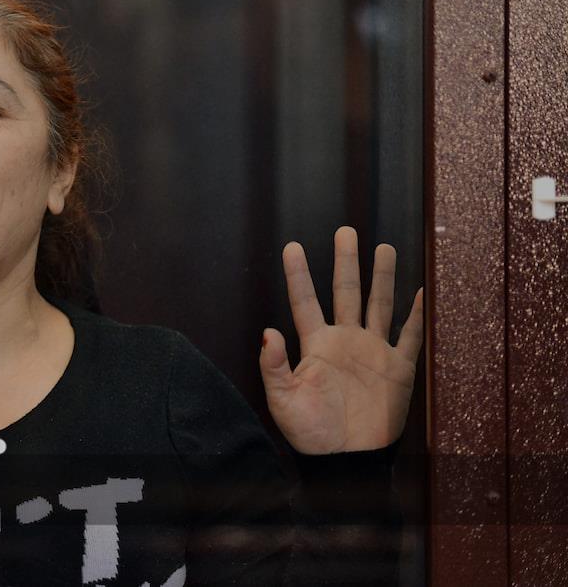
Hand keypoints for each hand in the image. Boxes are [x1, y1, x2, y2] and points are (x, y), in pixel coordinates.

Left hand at [258, 226, 422, 454]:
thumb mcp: (282, 399)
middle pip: (346, 293)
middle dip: (346, 262)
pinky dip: (418, 314)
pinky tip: (423, 290)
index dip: (299, 275)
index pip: (305, 301)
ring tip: (383, 247)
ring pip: (379, 305)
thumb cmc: (309, 430)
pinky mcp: (398, 369)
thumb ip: (273, 365)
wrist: (345, 459)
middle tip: (346, 230)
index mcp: (316, 345)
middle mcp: (345, 341)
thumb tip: (266, 331)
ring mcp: (373, 352)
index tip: (292, 246)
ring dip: (382, 277)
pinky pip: (410, 336)